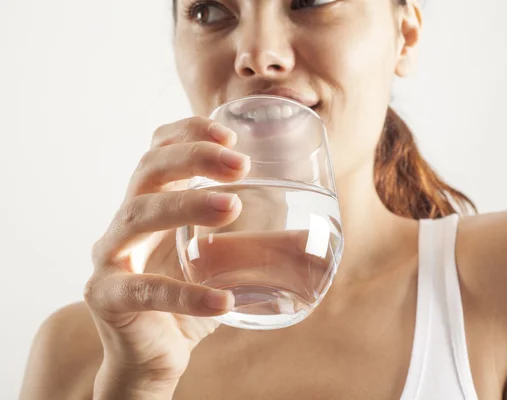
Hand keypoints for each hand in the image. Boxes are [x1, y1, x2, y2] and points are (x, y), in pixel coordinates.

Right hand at [84, 117, 249, 396]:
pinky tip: (222, 300)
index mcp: (153, 204)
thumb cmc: (190, 299)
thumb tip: (310, 237)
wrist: (155, 355)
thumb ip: (254, 245)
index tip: (230, 133)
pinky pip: (144, 290)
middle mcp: (126, 222)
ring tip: (233, 206)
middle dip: (193, 157)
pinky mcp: (108, 297)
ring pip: (136, 216)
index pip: (159, 150)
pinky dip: (186, 294)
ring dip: (185, 205)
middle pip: (147, 170)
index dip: (188, 132)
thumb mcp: (222, 264)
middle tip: (240, 164)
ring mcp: (111, 257)